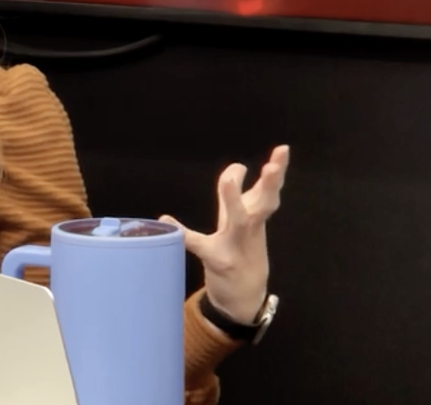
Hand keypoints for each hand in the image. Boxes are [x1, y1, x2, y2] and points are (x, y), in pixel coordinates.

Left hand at [161, 145, 288, 325]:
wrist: (244, 298)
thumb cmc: (241, 252)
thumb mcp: (241, 221)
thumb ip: (236, 195)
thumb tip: (236, 166)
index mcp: (255, 217)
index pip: (268, 189)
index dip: (276, 170)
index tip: (281, 150)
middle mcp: (249, 228)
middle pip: (265, 202)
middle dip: (270, 183)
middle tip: (274, 165)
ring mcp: (235, 244)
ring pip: (239, 220)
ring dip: (234, 200)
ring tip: (230, 180)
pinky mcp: (218, 260)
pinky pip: (198, 244)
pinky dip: (182, 232)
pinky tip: (166, 218)